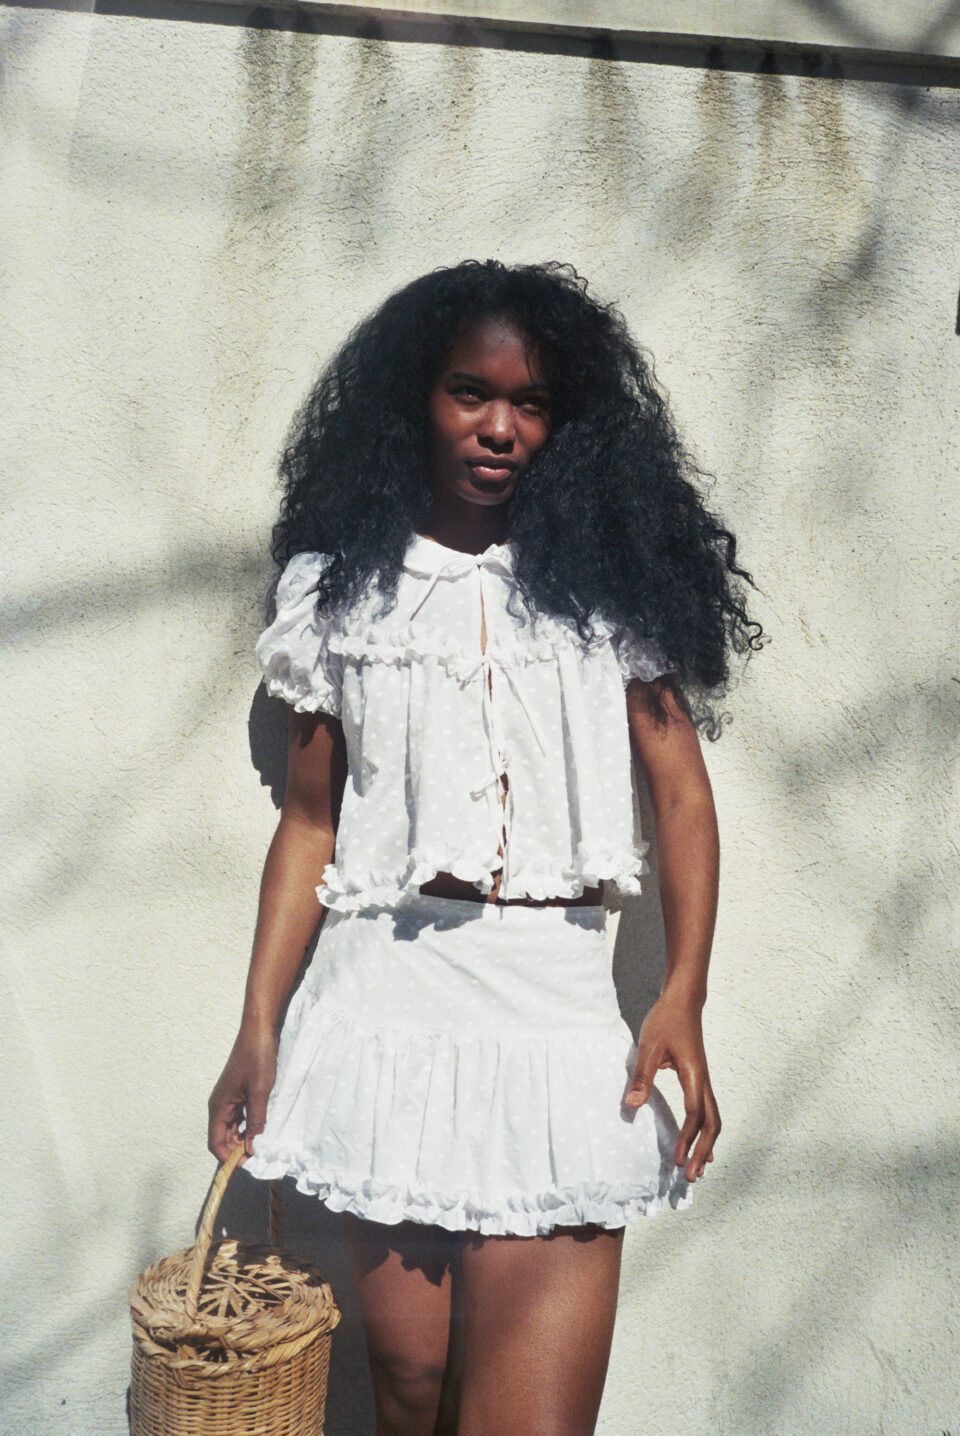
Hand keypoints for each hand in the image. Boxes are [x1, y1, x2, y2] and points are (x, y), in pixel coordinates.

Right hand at [207, 1026, 277, 1162]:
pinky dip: (249, 1127)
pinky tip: (262, 1130)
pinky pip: (241, 1117)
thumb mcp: (259, 1092)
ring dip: (244, 1139)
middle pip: (223, 1138)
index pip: (215, 1143)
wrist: (259, 1031)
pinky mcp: (239, 1093)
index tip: (248, 1165)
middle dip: (237, 1151)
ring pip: (233, 1129)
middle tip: (259, 1159)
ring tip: (263, 1147)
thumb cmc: (257, 1058)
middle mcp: (220, 1105)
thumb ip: (256, 1120)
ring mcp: (230, 1099)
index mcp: (219, 1106)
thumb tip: (253, 1147)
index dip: (228, 1158)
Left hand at [623, 992, 720, 1182]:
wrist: (683, 1001)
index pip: (695, 1115)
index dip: (687, 1140)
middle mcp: (704, 1081)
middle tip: (692, 1178)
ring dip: (706, 1145)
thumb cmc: (666, 1021)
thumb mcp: (648, 1046)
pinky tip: (699, 1144)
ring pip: (713, 1119)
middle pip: (712, 1124)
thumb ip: (642, 1076)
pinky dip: (705, 1131)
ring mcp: (704, 1080)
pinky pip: (707, 1111)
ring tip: (698, 1169)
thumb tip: (632, 1106)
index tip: (677, 1161)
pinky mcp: (699, 1079)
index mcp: (695, 1076)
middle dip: (703, 1152)